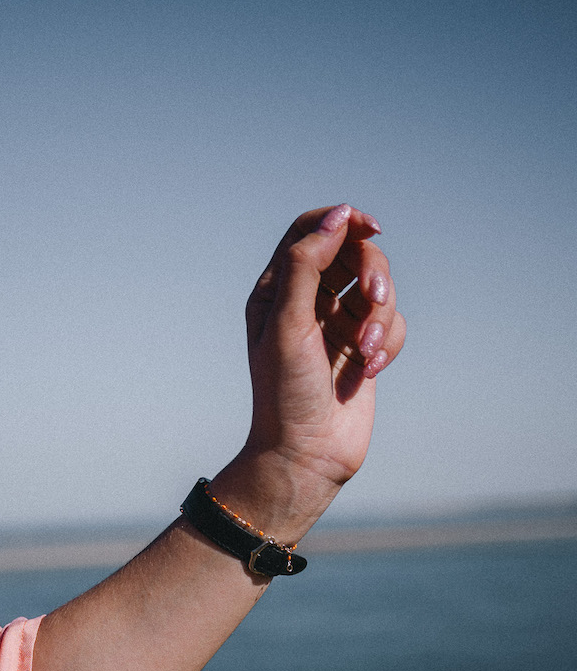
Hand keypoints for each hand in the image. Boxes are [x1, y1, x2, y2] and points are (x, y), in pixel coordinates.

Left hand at [221, 204, 405, 538]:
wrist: (305, 454)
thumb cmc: (285, 393)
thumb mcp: (287, 323)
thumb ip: (306, 265)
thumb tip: (337, 217)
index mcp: (278, 290)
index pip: (311, 232)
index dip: (342, 221)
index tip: (369, 228)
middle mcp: (308, 302)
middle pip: (354, 254)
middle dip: (371, 274)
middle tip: (371, 300)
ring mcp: (337, 325)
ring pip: (379, 289)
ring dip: (380, 317)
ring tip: (365, 353)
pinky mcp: (363, 349)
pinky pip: (392, 324)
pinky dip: (387, 343)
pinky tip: (369, 371)